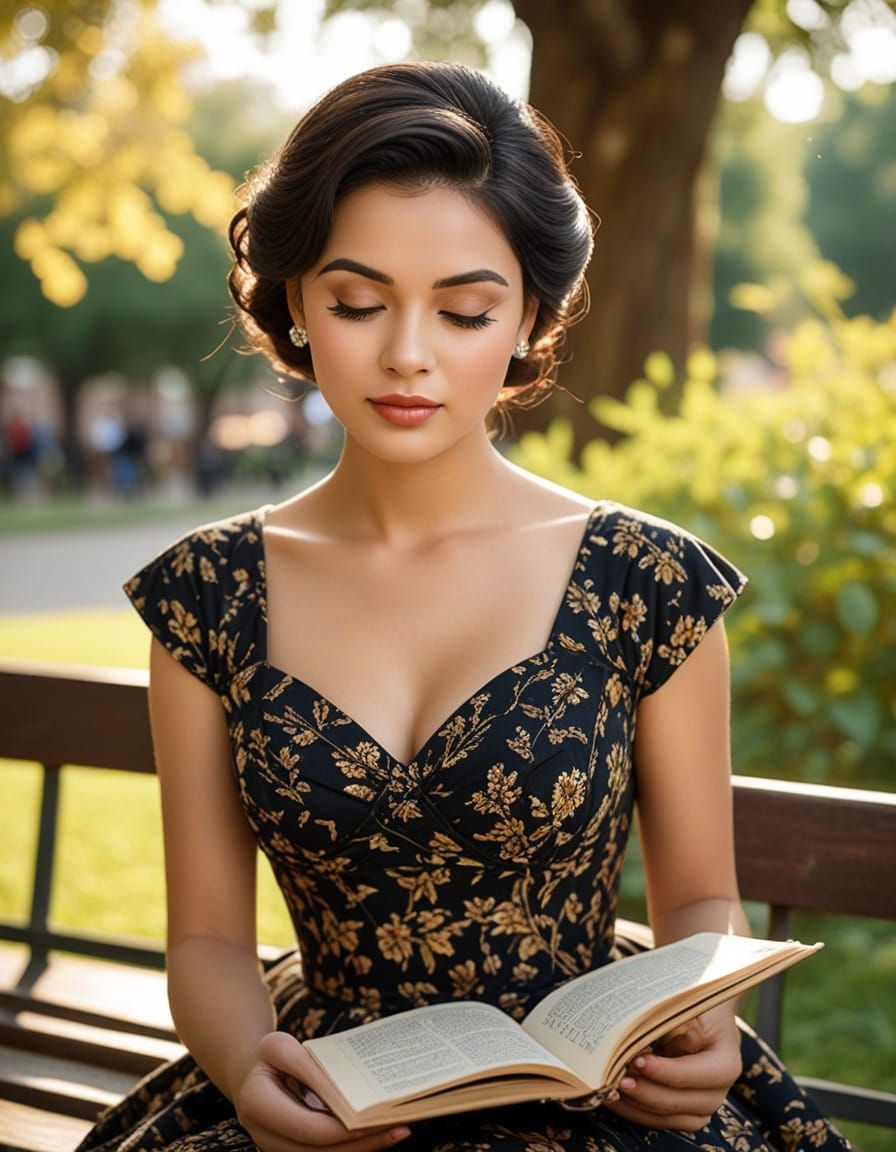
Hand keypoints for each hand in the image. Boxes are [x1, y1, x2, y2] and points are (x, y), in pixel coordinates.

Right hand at [232, 1031, 411, 1151]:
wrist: (251, 1077)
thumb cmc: (270, 1057)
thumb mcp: (279, 1046)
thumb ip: (309, 1067)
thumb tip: (345, 1092)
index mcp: (259, 1106)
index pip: (307, 1127)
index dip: (341, 1126)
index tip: (372, 1112)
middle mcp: (267, 1137)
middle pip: (320, 1151)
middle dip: (361, 1140)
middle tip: (397, 1125)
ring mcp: (280, 1150)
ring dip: (364, 1147)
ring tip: (398, 1130)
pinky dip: (356, 1146)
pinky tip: (381, 1132)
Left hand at [603, 1005, 741, 1131]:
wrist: (703, 1016)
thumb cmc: (692, 1007)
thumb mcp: (685, 1008)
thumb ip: (666, 1026)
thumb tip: (636, 1043)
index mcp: (726, 1063)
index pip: (696, 1075)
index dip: (665, 1072)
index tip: (638, 1060)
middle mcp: (718, 1091)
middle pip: (682, 1102)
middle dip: (646, 1092)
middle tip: (618, 1079)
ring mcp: (701, 1105)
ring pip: (668, 1118)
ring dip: (637, 1106)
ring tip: (611, 1090)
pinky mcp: (684, 1112)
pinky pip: (659, 1120)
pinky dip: (635, 1111)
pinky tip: (614, 1098)